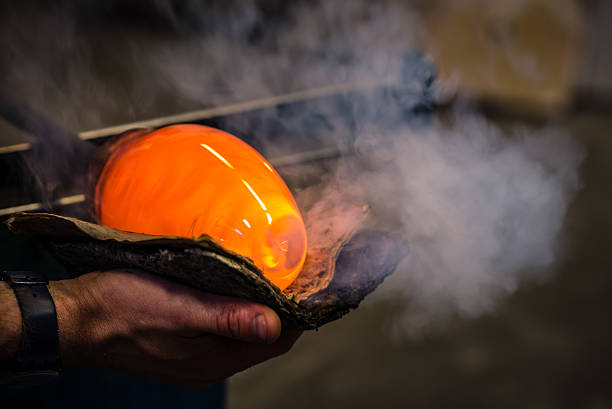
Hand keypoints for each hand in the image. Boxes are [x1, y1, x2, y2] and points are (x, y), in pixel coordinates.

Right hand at [48, 270, 300, 389]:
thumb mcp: (179, 308)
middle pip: (261, 340)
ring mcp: (193, 358)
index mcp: (213, 360)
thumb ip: (227, 319)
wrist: (74, 318)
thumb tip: (274, 325)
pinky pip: (220, 330)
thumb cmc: (122, 308)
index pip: (275, 342)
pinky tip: (230, 288)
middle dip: (279, 310)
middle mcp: (208, 365)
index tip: (308, 287)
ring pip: (241, 334)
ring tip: (266, 276)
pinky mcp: (180, 345)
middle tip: (289, 275)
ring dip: (255, 308)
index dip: (295, 315)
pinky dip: (233, 311)